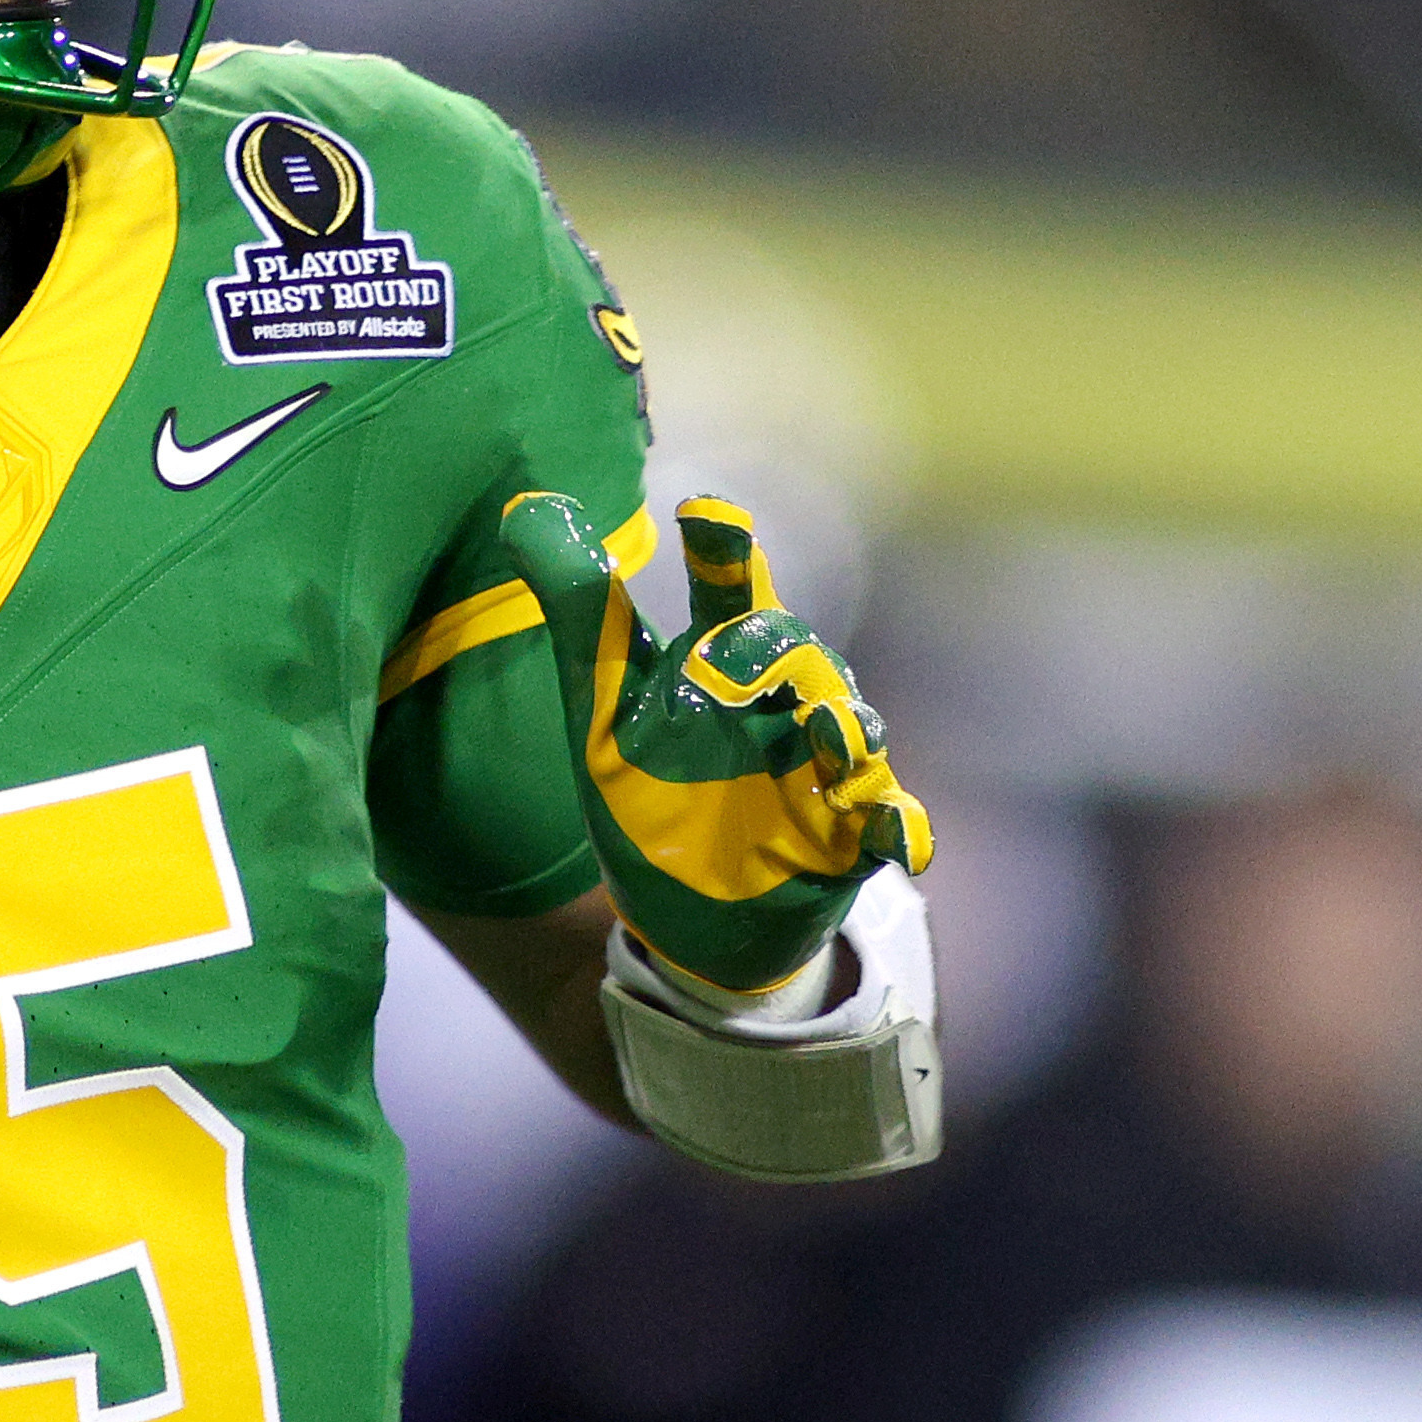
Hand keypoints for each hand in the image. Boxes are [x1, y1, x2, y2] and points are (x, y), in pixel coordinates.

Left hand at [490, 488, 931, 998]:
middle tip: (718, 668)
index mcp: (721, 664)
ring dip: (846, 729)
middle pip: (795, 654)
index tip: (704, 514)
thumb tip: (525, 505)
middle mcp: (781, 702)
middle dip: (769, 651)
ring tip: (828, 731)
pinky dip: (897, 825)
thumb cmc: (647, 792)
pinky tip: (896, 835)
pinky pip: (888, 822)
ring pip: (854, 728)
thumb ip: (579, 609)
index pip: (725, 595)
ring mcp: (824, 767)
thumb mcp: (601, 706)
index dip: (720, 553)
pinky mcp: (852, 835)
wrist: (687, 916)